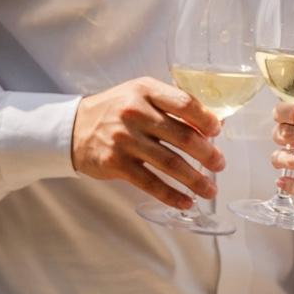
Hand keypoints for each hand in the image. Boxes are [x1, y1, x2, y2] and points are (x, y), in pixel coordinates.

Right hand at [72, 77, 223, 208]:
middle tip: (220, 165)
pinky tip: (186, 202)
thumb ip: (170, 105)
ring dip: (195, 180)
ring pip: (170, 164)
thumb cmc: (116, 110)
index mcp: (145, 91)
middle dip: (207, 154)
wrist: (74, 127)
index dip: (206, 119)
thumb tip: (210, 125)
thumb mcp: (140, 95)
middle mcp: (135, 113)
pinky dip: (171, 195)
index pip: (184, 103)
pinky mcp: (116, 163)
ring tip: (210, 190)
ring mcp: (125, 140)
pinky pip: (150, 183)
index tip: (218, 131)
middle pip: (182, 136)